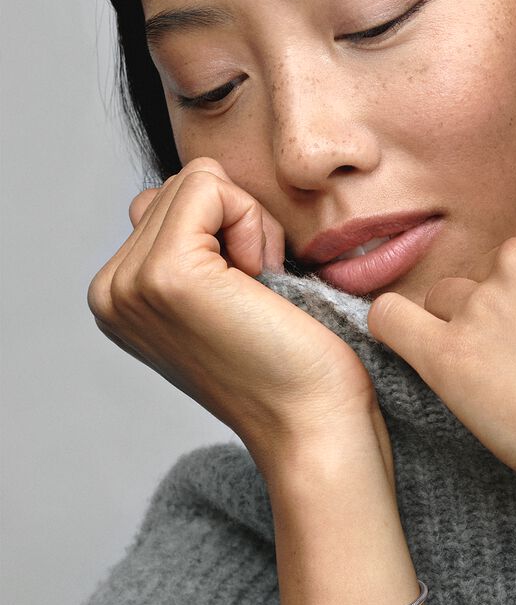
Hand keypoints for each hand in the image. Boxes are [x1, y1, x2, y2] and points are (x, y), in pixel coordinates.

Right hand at [87, 157, 389, 477]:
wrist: (314, 423)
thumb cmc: (294, 365)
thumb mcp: (226, 296)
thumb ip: (195, 244)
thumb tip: (202, 184)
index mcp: (121, 297)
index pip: (170, 202)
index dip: (230, 233)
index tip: (249, 297)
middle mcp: (112, 290)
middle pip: (182, 186)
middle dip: (237, 224)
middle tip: (258, 296)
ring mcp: (131, 283)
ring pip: (198, 181)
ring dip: (248, 225)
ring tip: (259, 293)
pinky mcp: (167, 274)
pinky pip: (210, 186)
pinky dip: (252, 223)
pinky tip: (262, 282)